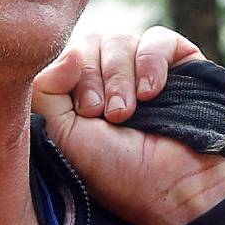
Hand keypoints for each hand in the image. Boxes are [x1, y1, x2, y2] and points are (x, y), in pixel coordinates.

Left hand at [32, 24, 224, 224]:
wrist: (174, 187)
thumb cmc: (115, 170)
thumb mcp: (63, 135)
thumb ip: (46, 91)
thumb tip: (65, 52)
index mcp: (80, 94)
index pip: (66, 55)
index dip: (72, 77)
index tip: (89, 115)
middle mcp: (110, 77)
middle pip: (90, 42)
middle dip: (97, 78)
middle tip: (112, 116)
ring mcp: (143, 69)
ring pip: (121, 39)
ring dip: (120, 76)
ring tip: (129, 113)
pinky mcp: (178, 63)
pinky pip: (158, 37)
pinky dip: (151, 61)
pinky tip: (151, 92)